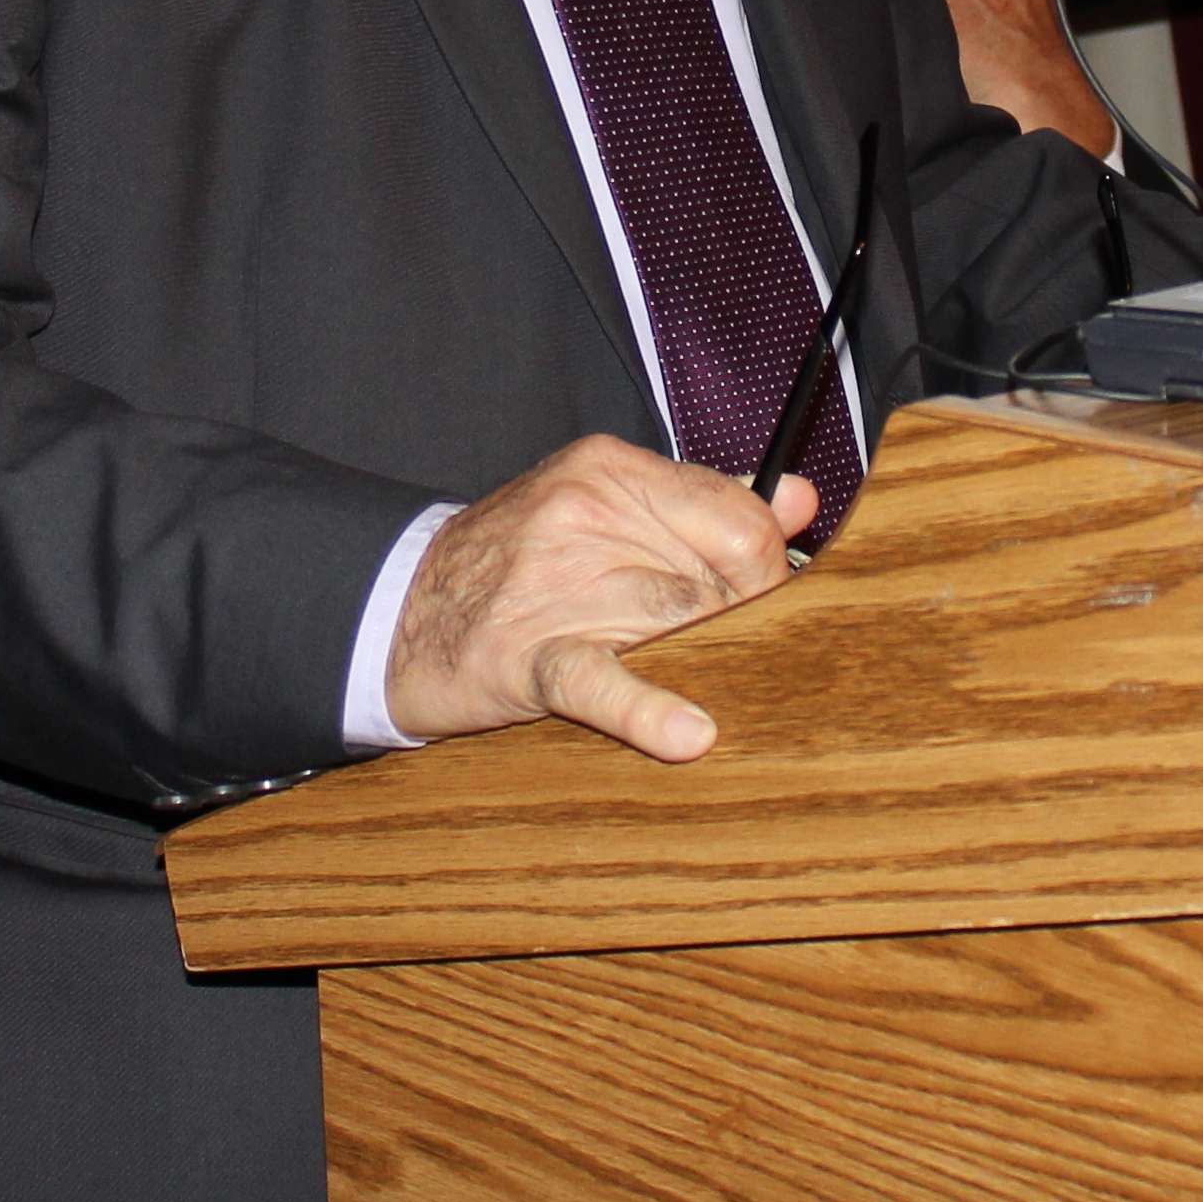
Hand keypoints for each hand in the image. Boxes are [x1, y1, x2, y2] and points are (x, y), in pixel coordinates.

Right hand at [381, 433, 812, 760]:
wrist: (401, 609)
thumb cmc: (520, 563)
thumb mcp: (604, 505)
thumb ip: (704, 502)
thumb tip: (801, 500)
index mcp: (609, 468)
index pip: (736, 516)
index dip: (766, 570)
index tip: (762, 603)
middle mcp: (584, 514)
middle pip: (717, 575)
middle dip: (739, 621)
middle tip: (734, 649)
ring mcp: (554, 584)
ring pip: (678, 623)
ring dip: (706, 658)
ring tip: (713, 678)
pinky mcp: (529, 656)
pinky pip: (599, 681)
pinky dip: (646, 709)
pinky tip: (688, 733)